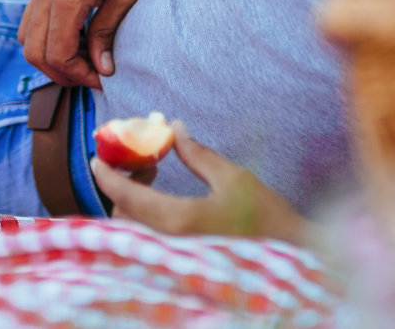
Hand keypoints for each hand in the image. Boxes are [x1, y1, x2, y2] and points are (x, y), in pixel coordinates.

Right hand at [18, 0, 157, 88]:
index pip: (58, 54)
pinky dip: (46, 33)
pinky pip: (31, 15)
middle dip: (60, 71)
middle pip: (34, 51)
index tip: (102, 78)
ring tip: (82, 55)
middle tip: (90, 74)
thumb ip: (107, 31)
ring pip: (26, 35)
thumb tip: (101, 68)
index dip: (78, 74)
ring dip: (50, 53)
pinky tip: (75, 31)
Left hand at [90, 119, 307, 244]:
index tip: (96, 157)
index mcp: (179, 222)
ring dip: (134, 203)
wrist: (298, 263)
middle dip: (123, 186)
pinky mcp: (183, 267)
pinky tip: (164, 199)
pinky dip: (146, 219)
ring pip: (135, 232)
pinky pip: (150, 242)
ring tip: (154, 175)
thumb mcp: (234, 178)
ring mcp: (175, 261)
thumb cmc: (270, 219)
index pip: (126, 198)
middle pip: (124, 217)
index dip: (107, 176)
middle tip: (144, 161)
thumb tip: (173, 127)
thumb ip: (197, 154)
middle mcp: (169, 246)